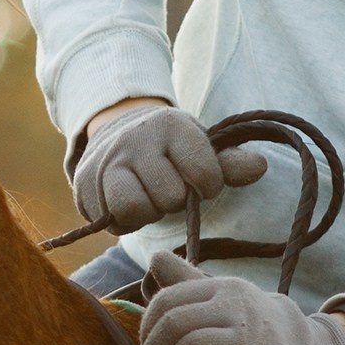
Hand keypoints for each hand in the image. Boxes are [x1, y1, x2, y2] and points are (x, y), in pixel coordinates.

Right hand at [72, 103, 266, 234]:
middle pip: (170, 197)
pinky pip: (112, 220)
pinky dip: (124, 220)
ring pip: (136, 209)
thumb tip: (260, 167)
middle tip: (167, 186)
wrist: (116, 132)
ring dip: (148, 211)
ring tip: (149, 197)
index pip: (205, 174)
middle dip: (173, 200)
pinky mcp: (85, 185)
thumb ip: (230, 163)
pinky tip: (128, 204)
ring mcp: (107, 161)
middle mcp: (136, 139)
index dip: (208, 186)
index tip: (201, 179)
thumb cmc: (171, 148)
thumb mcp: (201, 148)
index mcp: (172, 124)